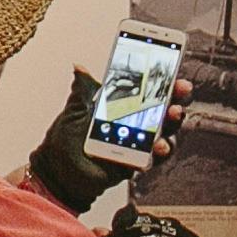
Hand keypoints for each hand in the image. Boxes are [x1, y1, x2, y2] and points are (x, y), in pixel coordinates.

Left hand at [32, 68, 191, 214]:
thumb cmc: (68, 137)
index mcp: (126, 107)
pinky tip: (157, 147)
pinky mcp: (133, 164)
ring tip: (169, 124)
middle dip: (176, 107)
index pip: (153, 94)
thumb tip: (78, 68)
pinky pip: (151, 160)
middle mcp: (137, 125)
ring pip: (164, 137)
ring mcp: (137, 146)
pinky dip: (157, 154)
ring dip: (170, 131)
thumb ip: (82, 90)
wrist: (58, 168)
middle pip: (165, 115)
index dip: (168, 87)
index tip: (178, 80)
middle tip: (178, 101)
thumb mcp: (75, 110)